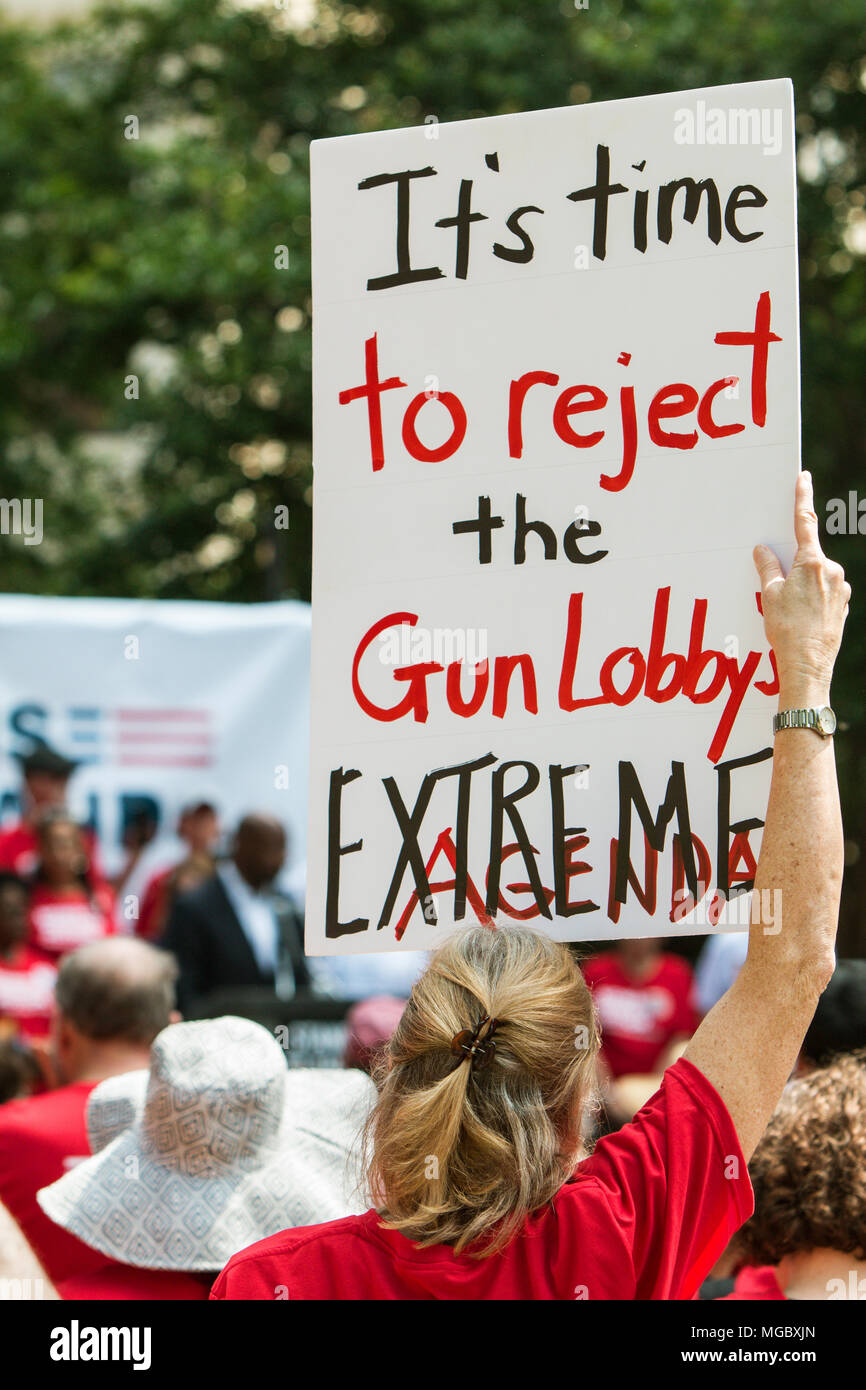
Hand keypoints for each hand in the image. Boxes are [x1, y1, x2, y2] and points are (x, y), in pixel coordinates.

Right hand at [753, 471, 849, 701]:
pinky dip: (811, 600)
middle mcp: (832, 571)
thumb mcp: (769, 596)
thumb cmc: (787, 630)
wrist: (808, 666)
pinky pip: (824, 594)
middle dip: (793, 567)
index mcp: (812, 562)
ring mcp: (841, 589)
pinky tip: (800, 618)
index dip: (802, 498)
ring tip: (787, 612)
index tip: (803, 479)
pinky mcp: (843, 606)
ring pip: (817, 577)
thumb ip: (768, 568)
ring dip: (801, 586)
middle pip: (809, 557)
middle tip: (778, 590)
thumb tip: (763, 550)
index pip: (804, 522)